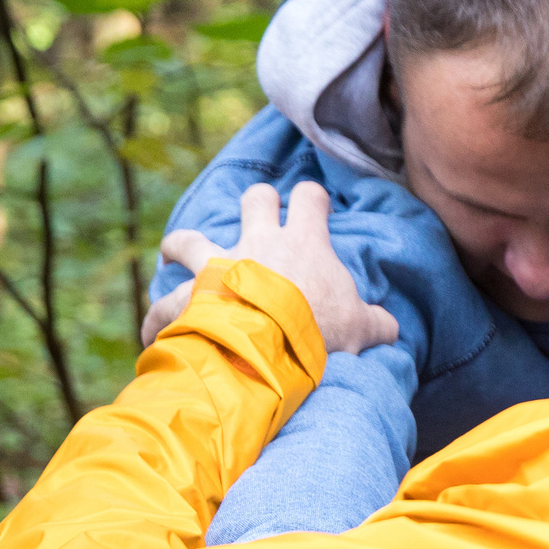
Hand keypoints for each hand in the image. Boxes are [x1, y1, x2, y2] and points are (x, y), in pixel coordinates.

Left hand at [145, 182, 399, 355]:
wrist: (273, 350)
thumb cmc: (321, 331)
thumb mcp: (363, 327)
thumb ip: (378, 322)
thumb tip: (393, 329)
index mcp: (304, 242)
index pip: (311, 198)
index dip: (313, 200)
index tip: (315, 207)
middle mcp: (259, 241)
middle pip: (256, 199)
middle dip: (258, 204)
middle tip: (258, 220)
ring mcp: (220, 263)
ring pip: (189, 237)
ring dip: (181, 245)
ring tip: (174, 254)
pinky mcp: (190, 294)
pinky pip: (165, 300)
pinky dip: (159, 314)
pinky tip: (154, 329)